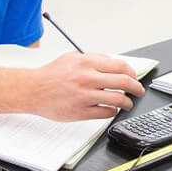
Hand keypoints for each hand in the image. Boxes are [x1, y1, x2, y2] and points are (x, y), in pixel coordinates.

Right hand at [26, 53, 145, 121]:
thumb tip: (112, 63)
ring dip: (128, 102)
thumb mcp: (71, 57)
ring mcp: (85, 96)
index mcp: (87, 62)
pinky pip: (106, 113)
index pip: (120, 66)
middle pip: (124, 82)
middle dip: (137, 88)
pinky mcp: (81, 111)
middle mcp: (87, 78)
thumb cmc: (51, 75)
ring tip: (128, 103)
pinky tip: (112, 110)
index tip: (134, 77)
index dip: (132, 73)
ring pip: (118, 99)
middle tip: (139, 91)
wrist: (33, 90)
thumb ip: (92, 59)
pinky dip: (113, 112)